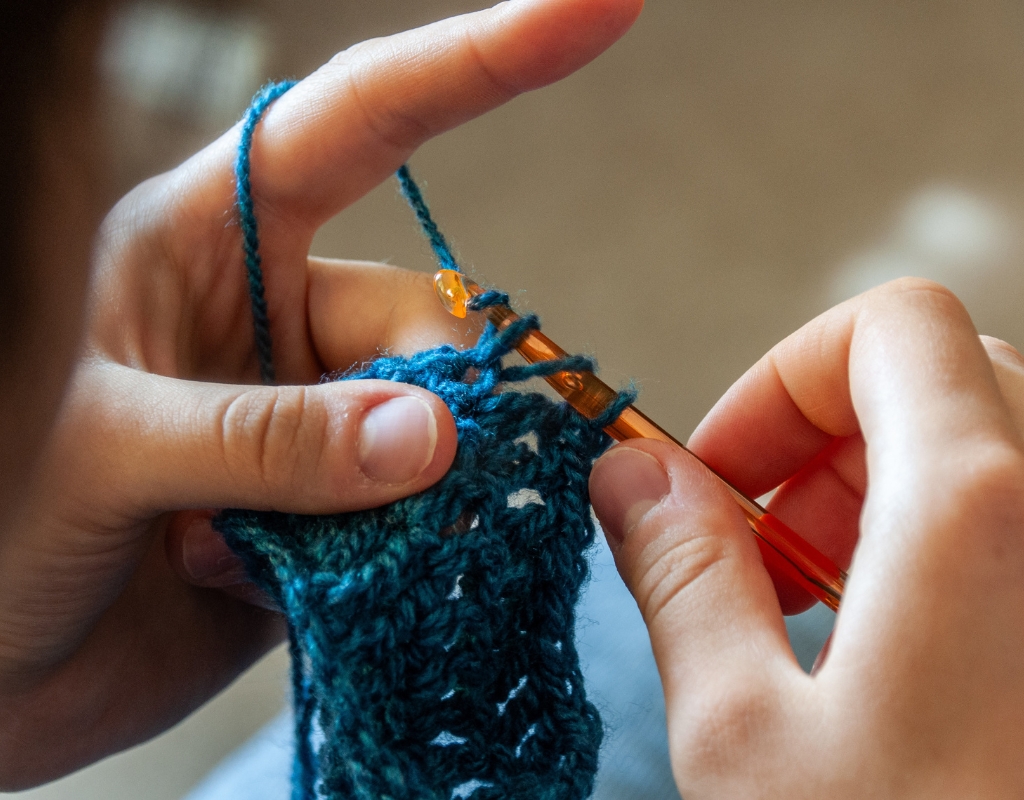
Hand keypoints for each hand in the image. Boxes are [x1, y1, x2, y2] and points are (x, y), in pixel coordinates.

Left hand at [0, 0, 642, 787]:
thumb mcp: (105, 454)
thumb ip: (265, 438)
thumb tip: (432, 437)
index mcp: (203, 242)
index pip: (359, 121)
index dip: (482, 61)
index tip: (600, 6)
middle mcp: (272, 317)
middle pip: (422, 319)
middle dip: (428, 406)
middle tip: (388, 490)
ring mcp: (314, 416)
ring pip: (435, 428)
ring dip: (396, 504)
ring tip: (293, 562)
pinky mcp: (338, 510)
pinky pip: (415, 515)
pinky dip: (385, 558)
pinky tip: (276, 588)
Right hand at [590, 278, 1023, 796]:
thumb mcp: (744, 733)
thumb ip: (680, 572)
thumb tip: (628, 475)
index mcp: (979, 510)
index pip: (888, 325)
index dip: (784, 378)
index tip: (723, 477)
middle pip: (940, 382)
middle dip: (825, 447)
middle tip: (767, 560)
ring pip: (993, 450)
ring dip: (884, 501)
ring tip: (825, 620)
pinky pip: (1023, 527)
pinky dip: (945, 552)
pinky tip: (898, 658)